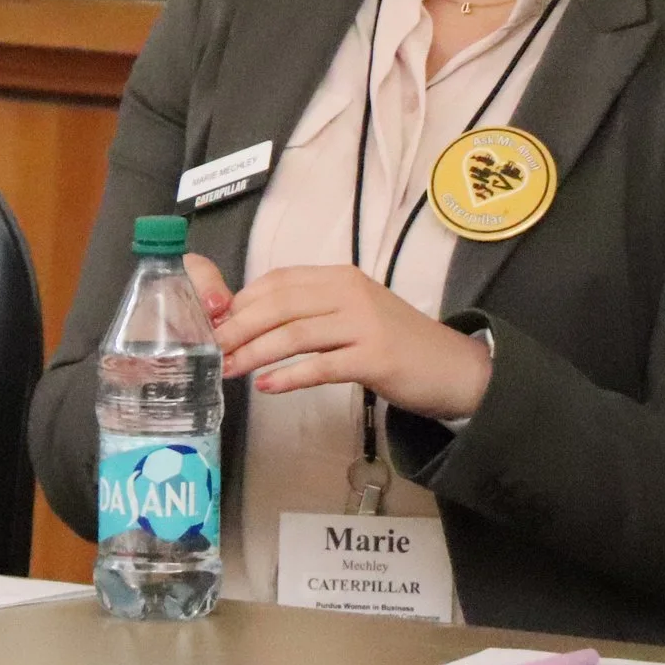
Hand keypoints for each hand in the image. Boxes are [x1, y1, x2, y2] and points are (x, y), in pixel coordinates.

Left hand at [183, 254, 490, 420]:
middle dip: (238, 328)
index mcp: (339, 277)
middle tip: (211, 351)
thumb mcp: (351, 314)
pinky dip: (290, 375)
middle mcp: (350, 293)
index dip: (240, 302)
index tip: (214, 325)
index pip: (277, 282)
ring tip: (229, 370)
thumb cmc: (395, 343)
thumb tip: (251, 324)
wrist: (454, 368)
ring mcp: (364, 324)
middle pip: (279, 305)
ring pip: (295, 335)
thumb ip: (310, 312)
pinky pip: (322, 366)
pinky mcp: (375, 357)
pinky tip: (267, 386)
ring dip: (255, 353)